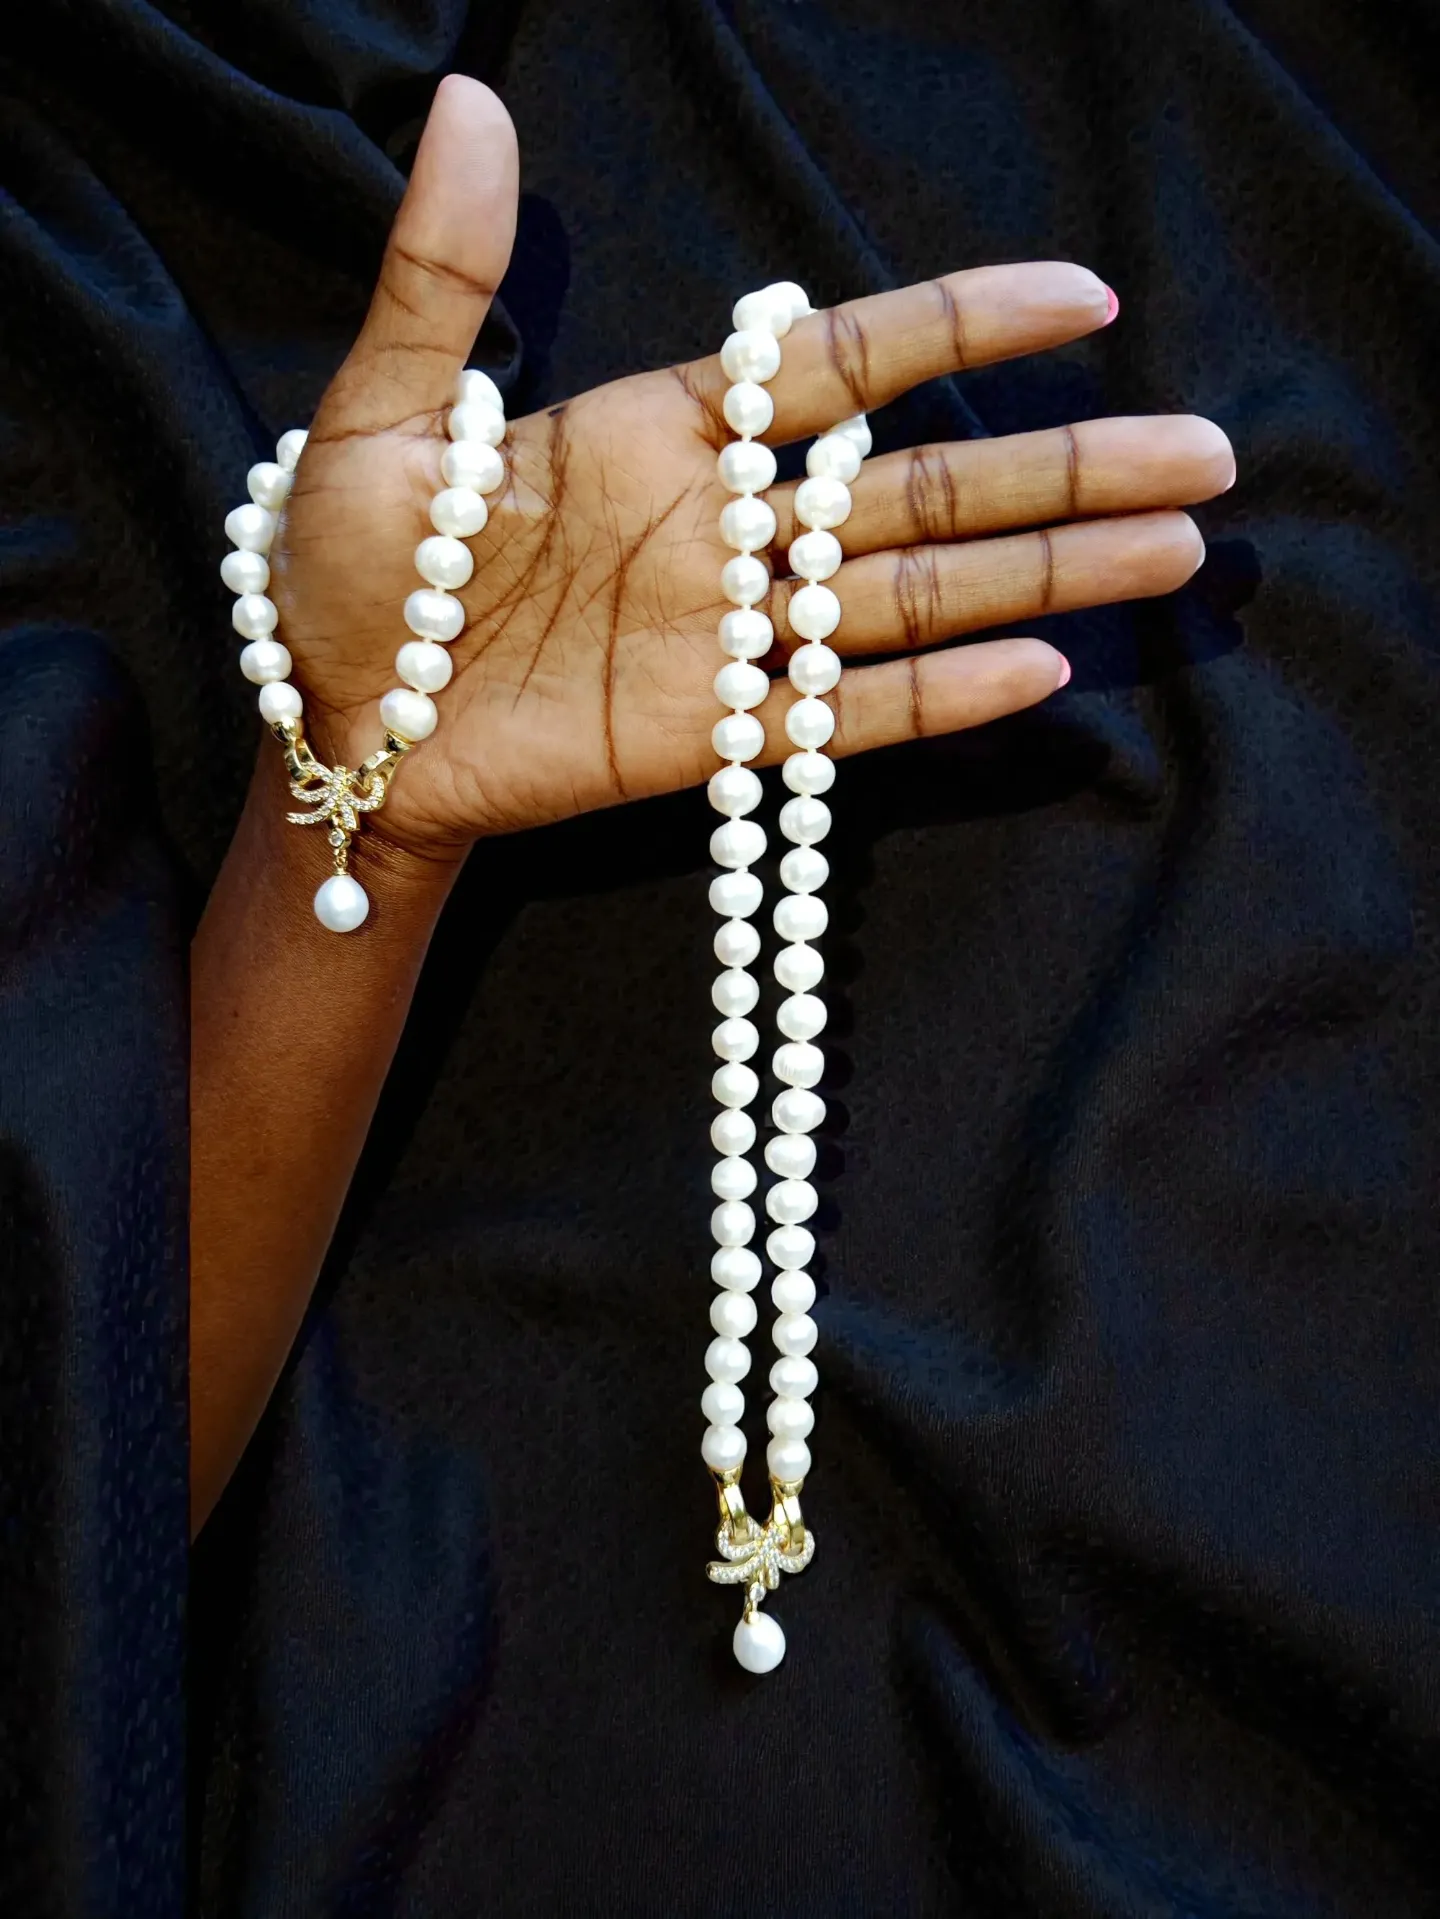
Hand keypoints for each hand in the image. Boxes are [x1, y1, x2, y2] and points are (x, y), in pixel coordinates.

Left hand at [270, 76, 1233, 859]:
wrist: (326, 731)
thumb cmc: (341, 571)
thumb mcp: (377, 415)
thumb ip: (441, 279)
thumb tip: (465, 103)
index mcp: (661, 431)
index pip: (842, 365)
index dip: (964, 327)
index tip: (1086, 300)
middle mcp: (721, 529)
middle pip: (924, 487)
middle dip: (1063, 471)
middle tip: (1202, 459)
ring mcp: (725, 637)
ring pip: (912, 597)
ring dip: (1042, 577)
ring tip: (1169, 556)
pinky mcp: (707, 735)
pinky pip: (841, 718)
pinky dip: (934, 700)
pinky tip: (1037, 675)